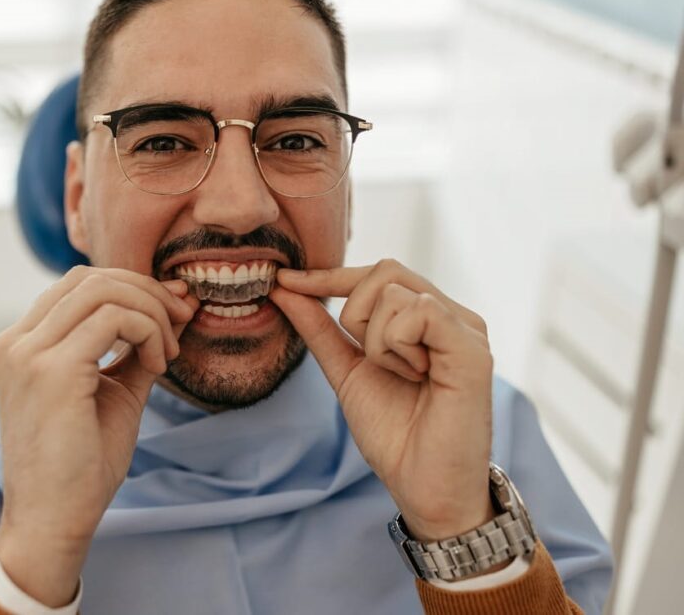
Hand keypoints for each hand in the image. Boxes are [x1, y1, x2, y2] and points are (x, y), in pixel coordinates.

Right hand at [0, 266, 197, 604]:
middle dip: (145, 292)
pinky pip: (114, 319)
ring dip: (150, 312)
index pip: (77, 285)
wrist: (53, 521)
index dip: (130, 288)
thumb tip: (173, 305)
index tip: (171, 316)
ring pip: (103, 290)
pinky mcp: (53, 370)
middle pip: (89, 278)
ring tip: (167, 353)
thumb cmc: (81, 465)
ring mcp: (28, 353)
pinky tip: (157, 367)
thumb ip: (132, 348)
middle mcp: (16, 342)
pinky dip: (148, 332)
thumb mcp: (112, 391)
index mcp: (20, 345)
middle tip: (179, 324)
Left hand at [269, 259, 493, 540]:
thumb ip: (320, 329)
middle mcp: (450, 315)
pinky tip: (416, 376)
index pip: (376, 273)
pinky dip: (398, 346)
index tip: (284, 279)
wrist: (422, 486)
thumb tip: (285, 288)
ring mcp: (466, 328)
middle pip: (384, 271)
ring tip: (403, 376)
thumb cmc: (394, 434)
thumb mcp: (346, 371)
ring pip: (395, 291)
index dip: (328, 276)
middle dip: (356, 314)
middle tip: (373, 361)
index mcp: (426, 318)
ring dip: (377, 342)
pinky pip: (418, 311)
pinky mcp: (473, 347)